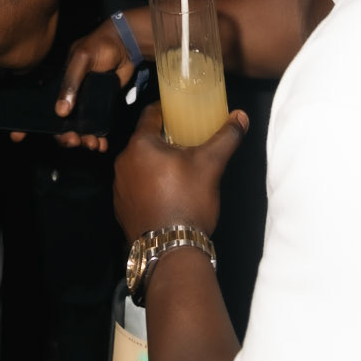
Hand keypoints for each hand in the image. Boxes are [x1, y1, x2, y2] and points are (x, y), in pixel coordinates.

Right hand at [49, 13, 146, 150]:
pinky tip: (102, 143)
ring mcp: (85, 101)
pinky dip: (98, 137)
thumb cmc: (101, 45)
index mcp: (59, 83)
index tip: (27, 136)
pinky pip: (96, 126)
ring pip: (79, 128)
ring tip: (93, 144)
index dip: (36, 123)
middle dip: (66, 137)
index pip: (43, 106)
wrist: (127, 44)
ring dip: (83, 139)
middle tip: (75, 141)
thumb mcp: (82, 59)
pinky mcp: (101, 106)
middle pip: (61, 123)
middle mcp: (70, 94)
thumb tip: (60, 112)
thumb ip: (71, 82)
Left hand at [113, 101, 247, 242]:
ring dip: (156, 163)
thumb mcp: (211, 165)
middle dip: (165, 140)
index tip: (181, 112)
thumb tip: (240, 116)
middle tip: (186, 142)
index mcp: (140, 145)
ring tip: (179, 169)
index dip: (166, 110)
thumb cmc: (188, 200)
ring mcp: (120, 187)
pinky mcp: (122, 208)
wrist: (171, 250)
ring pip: (140, 164)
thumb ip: (226, 138)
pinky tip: (167, 193)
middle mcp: (123, 162)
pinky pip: (136, 186)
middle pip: (145, 141)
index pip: (150, 114)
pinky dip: (149, 184)